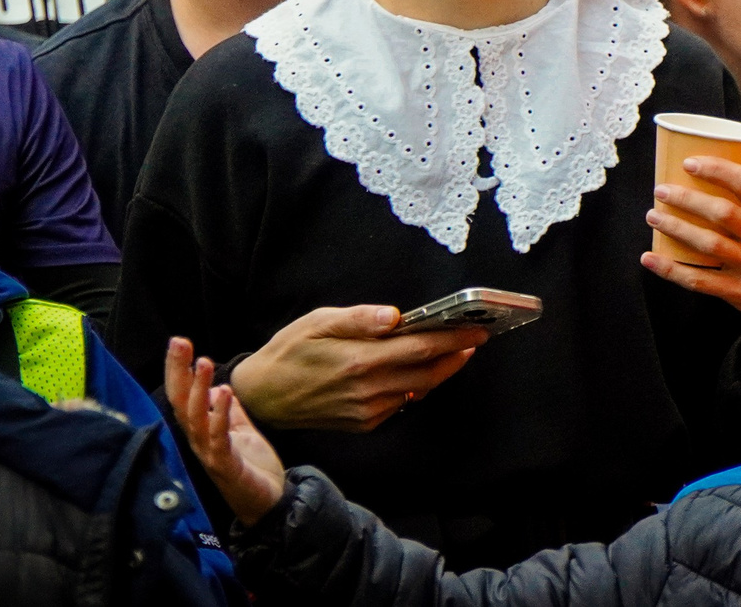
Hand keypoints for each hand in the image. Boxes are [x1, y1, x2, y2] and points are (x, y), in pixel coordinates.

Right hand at [167, 338, 288, 526]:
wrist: (270, 503)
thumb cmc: (252, 467)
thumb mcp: (241, 430)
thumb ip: (229, 410)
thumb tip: (216, 387)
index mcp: (202, 431)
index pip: (182, 396)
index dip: (178, 370)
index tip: (178, 342)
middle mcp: (199, 441)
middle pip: (181, 403)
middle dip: (178, 372)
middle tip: (179, 342)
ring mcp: (210, 454)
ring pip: (196, 419)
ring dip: (198, 389)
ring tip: (204, 362)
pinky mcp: (226, 466)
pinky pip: (219, 438)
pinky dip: (220, 414)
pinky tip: (224, 392)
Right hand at [227, 305, 485, 431]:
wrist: (262, 397)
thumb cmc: (289, 351)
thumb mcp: (318, 322)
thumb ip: (360, 318)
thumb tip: (396, 316)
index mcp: (360, 361)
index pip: (421, 348)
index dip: (453, 339)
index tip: (477, 329)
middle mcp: (369, 391)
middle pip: (429, 373)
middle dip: (456, 355)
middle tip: (476, 338)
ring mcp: (367, 411)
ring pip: (418, 390)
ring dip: (439, 371)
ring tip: (454, 351)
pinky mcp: (364, 423)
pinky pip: (401, 403)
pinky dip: (415, 386)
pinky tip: (418, 371)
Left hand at [643, 156, 740, 320]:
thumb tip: (720, 173)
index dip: (717, 170)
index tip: (689, 163)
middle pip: (722, 212)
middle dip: (687, 199)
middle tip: (662, 190)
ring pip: (708, 244)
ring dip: (676, 228)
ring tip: (654, 216)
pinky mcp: (739, 291)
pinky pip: (700, 280)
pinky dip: (671, 269)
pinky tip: (650, 258)